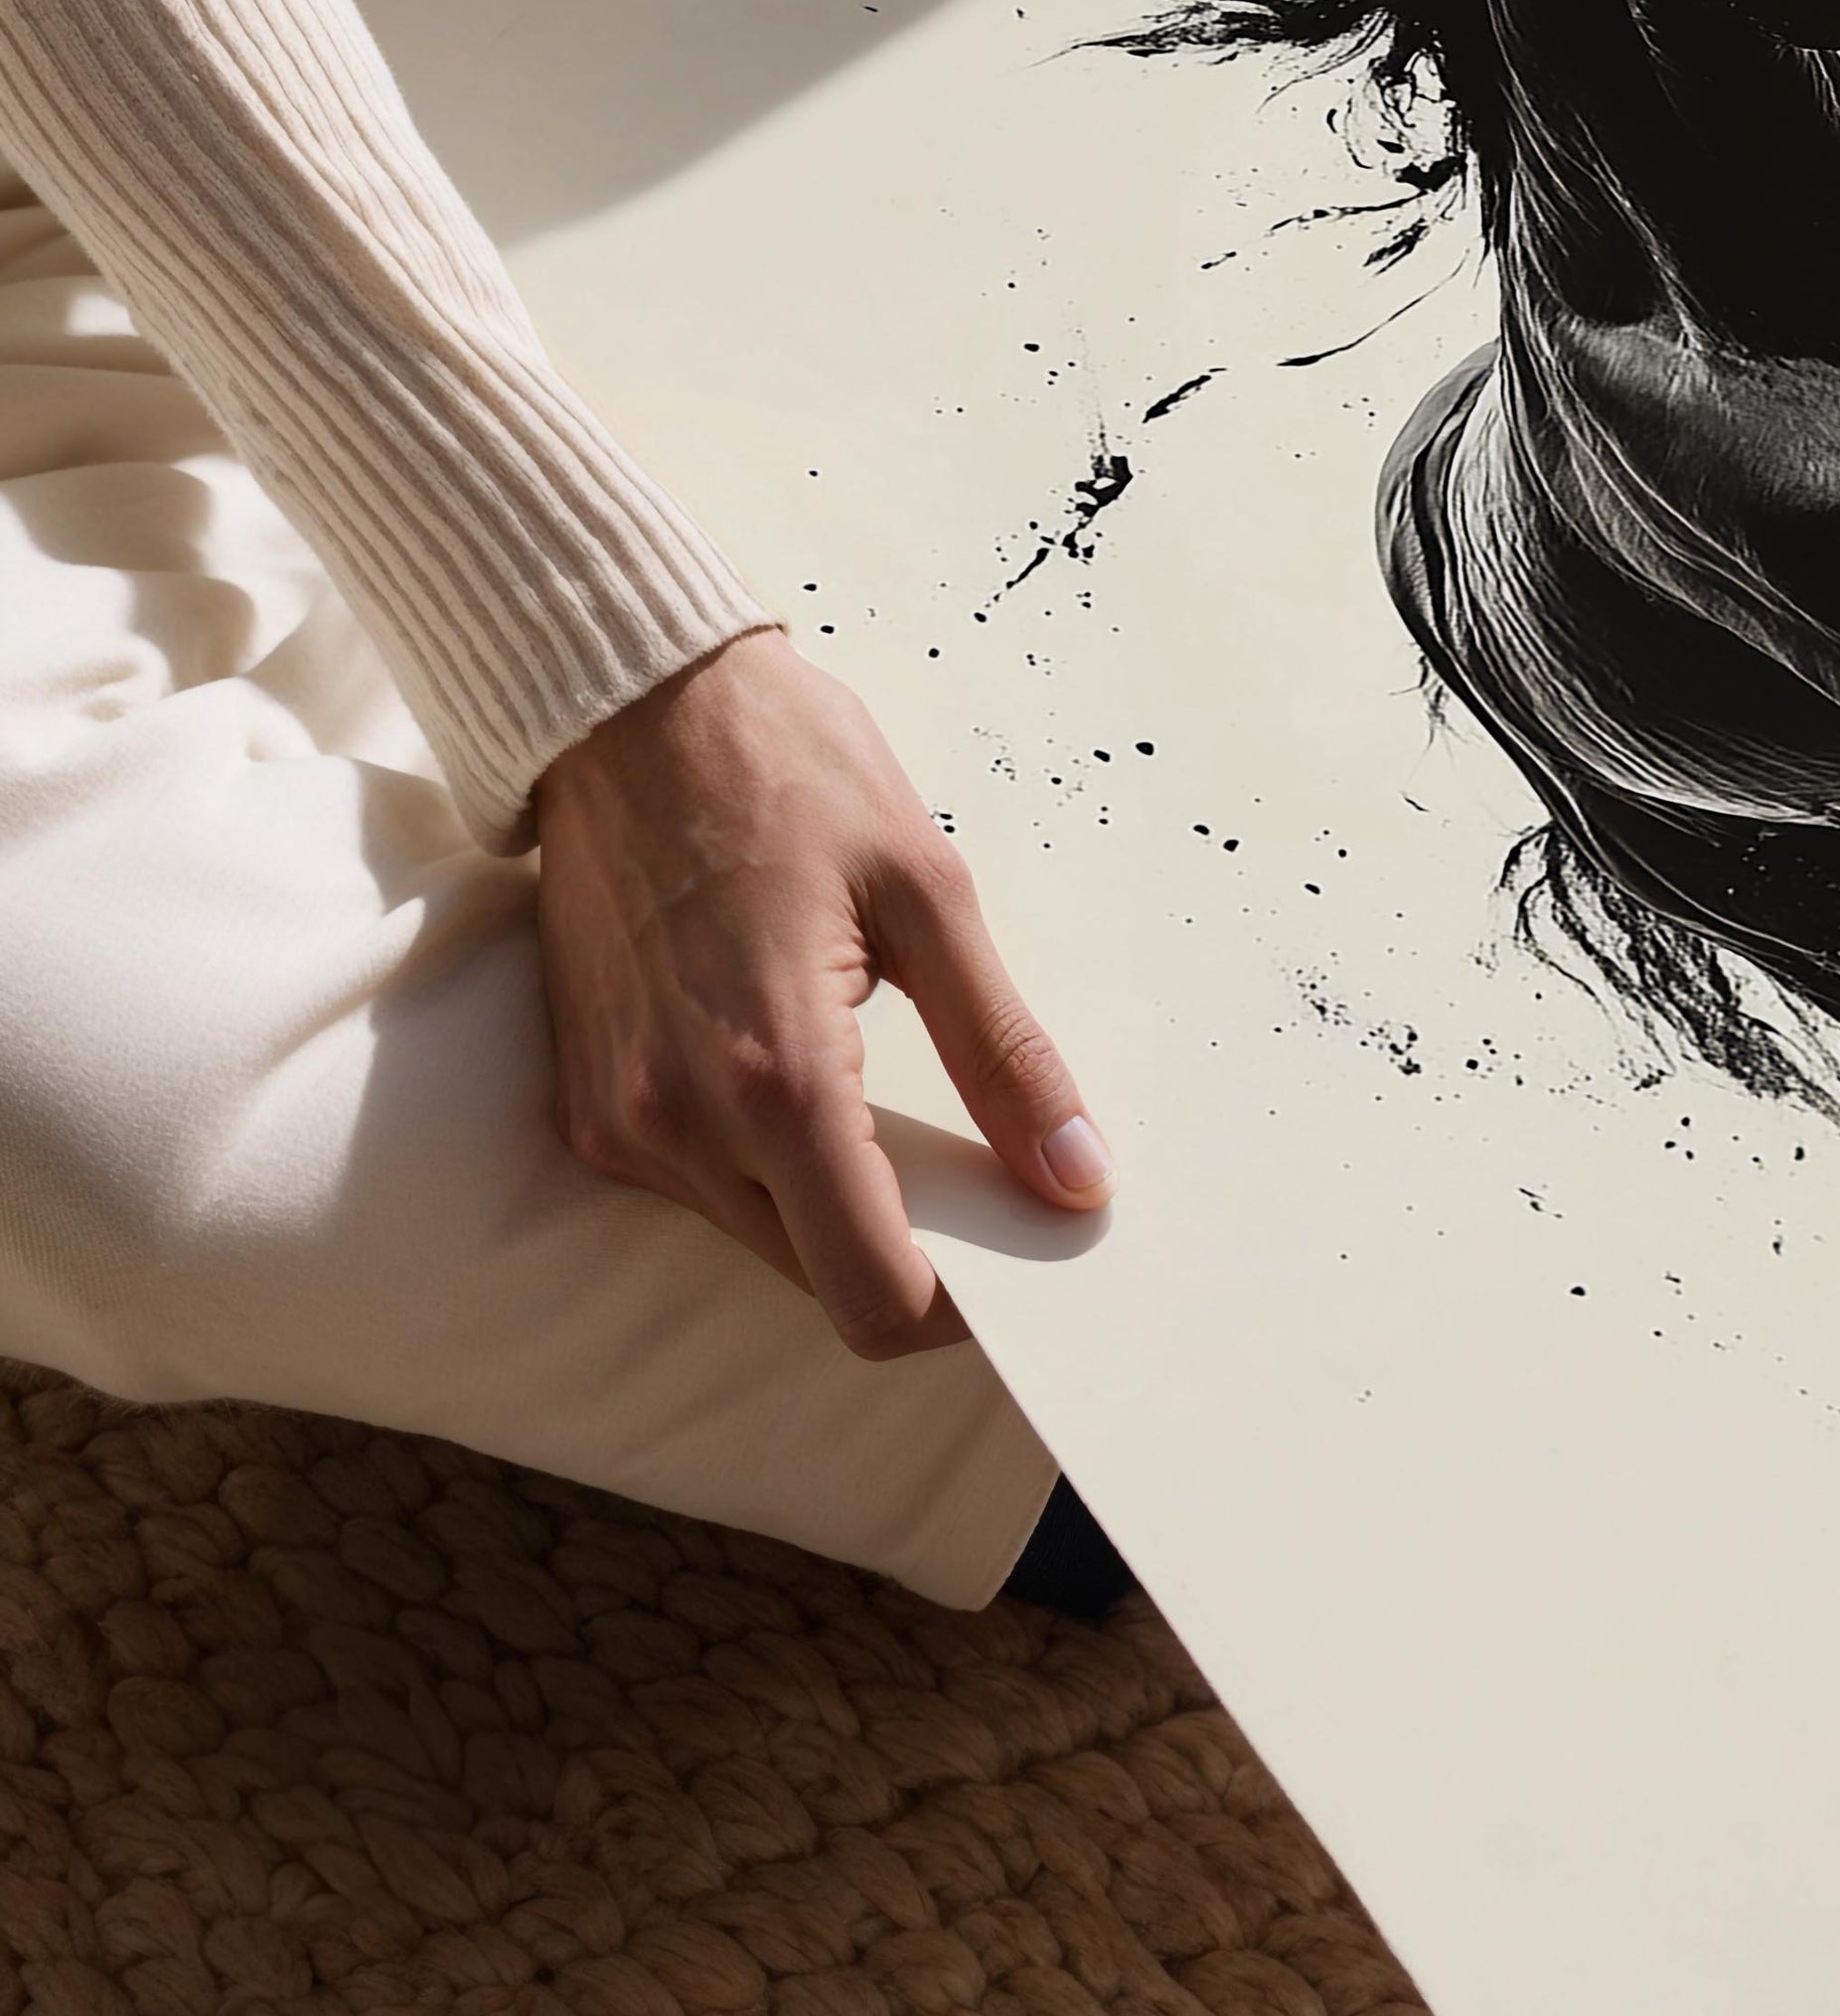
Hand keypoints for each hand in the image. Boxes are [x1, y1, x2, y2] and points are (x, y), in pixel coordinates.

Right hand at [536, 627, 1108, 1356]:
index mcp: (775, 1077)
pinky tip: (806, 1077)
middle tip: (981, 1175)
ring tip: (891, 1103)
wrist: (623, 703)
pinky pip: (698, 1191)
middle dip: (909, 1254)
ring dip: (838, 1209)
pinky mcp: (584, 1105)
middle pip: (821, 1280)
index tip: (1018, 1255)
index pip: (873, 1292)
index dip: (957, 1312)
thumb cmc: (789, 773)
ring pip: (761, 1241)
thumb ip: (1008, 1057)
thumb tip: (1079, 1177)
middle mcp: (676, 1124)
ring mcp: (617, 1122)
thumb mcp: (932, 896)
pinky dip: (768, 1169)